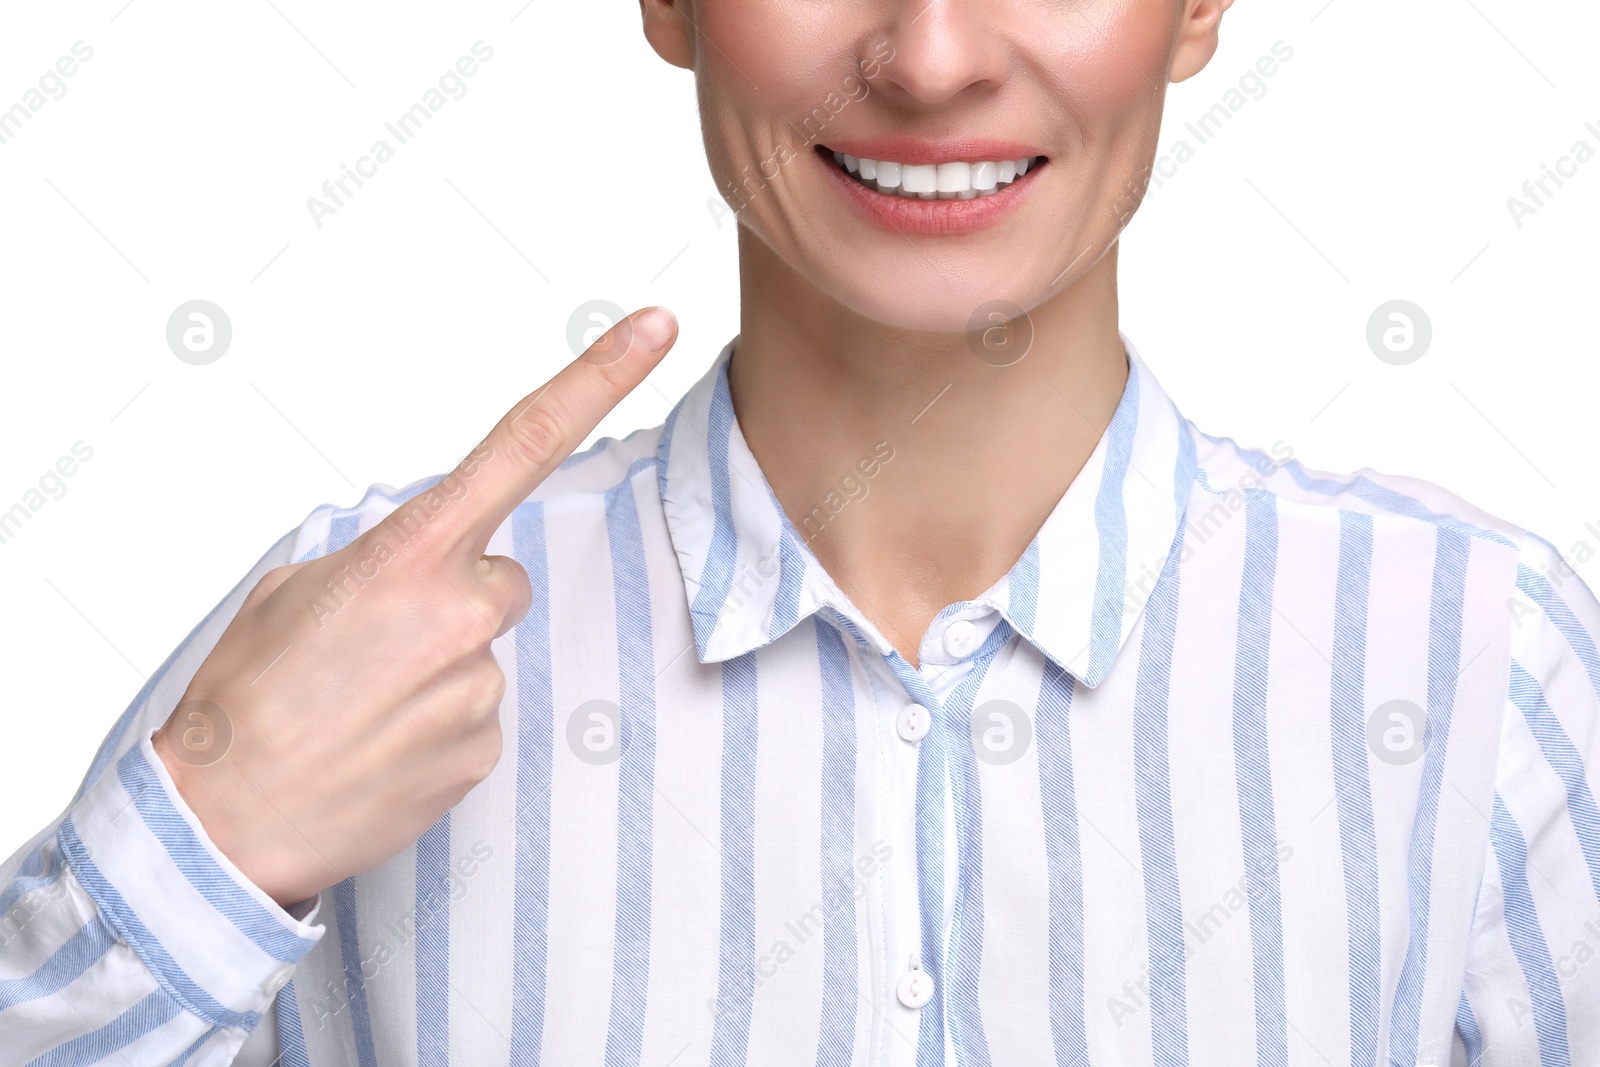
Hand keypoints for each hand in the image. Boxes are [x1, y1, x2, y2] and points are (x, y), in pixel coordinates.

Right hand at [152, 307, 678, 906]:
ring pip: (483, 652)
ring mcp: (479, 686)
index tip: (658, 324)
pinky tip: (381, 745)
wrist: (221, 822)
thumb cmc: (246, 698)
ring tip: (363, 705)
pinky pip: (477, 713)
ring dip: (437, 667)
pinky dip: (436, 723)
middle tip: (375, 646)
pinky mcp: (484, 749)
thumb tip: (427, 568)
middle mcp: (461, 612)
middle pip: (502, 580)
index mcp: (410, 552)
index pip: (525, 442)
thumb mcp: (295, 589)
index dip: (600, 376)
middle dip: (454, 598)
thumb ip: (382, 558)